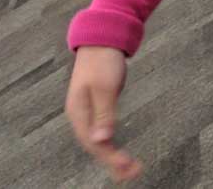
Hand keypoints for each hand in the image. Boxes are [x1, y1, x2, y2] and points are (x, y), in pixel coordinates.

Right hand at [66, 46, 141, 181]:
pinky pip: (102, 131)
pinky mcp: (96, 107)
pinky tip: (119, 151)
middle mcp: (80, 115)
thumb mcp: (105, 86)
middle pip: (95, 145)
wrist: (101, 39)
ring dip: (112, 155)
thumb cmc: (103, 60)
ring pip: (98, 140)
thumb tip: (101, 140)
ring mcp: (87, 112)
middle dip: (112, 161)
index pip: (93, 142)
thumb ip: (104, 113)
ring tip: (129, 168)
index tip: (128, 165)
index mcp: (78, 112)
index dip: (110, 156)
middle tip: (134, 172)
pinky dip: (111, 143)